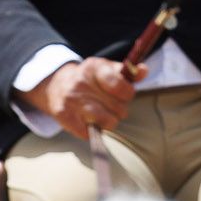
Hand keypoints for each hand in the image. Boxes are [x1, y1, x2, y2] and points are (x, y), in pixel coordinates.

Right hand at [25, 56, 139, 138]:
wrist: (56, 85)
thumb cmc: (90, 80)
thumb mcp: (107, 70)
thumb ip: (128, 73)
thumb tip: (144, 70)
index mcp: (94, 67)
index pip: (121, 87)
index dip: (127, 95)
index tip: (124, 95)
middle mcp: (81, 82)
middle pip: (119, 108)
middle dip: (118, 109)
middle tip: (109, 105)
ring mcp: (71, 99)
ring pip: (108, 122)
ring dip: (109, 122)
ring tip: (102, 115)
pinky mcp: (63, 115)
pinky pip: (90, 133)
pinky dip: (93, 131)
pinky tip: (88, 121)